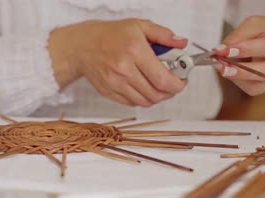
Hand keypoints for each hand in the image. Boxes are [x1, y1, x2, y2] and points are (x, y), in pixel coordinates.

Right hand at [48, 19, 187, 106]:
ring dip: (157, 96)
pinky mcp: (108, 92)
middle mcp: (124, 69)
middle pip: (156, 94)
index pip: (163, 79)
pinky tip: (143, 87)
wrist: (83, 46)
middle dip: (170, 91)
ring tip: (158, 85)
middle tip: (173, 83)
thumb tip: (181, 43)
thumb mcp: (140, 26)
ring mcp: (115, 83)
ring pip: (145, 102)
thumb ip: (163, 35)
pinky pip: (132, 103)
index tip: (182, 80)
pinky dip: (142, 98)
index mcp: (134, 51)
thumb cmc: (110, 35)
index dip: (178, 84)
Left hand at [214, 16, 264, 102]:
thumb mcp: (260, 24)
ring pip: (257, 84)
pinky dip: (239, 82)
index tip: (223, 50)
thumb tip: (221, 49)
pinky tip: (231, 73)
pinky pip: (253, 89)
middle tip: (220, 66)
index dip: (244, 49)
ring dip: (236, 77)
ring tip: (222, 69)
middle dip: (240, 69)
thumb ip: (241, 34)